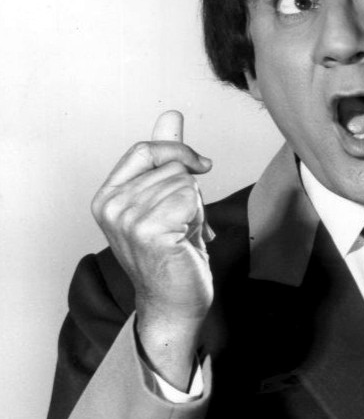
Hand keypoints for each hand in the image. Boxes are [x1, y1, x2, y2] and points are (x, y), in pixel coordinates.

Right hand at [91, 110, 213, 388]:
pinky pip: (191, 197)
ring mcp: (127, 218)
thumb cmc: (173, 254)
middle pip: (170, 166)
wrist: (176, 303)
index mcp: (107, 196)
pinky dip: (199, 218)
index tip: (201, 167)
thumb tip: (172, 115)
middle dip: (190, 192)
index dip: (178, 152)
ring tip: (182, 236)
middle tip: (182, 225)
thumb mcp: (167, 199)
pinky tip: (187, 242)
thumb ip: (165, 158)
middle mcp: (111, 205)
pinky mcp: (149, 230)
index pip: (145, 149)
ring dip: (196, 208)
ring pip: (184, 182)